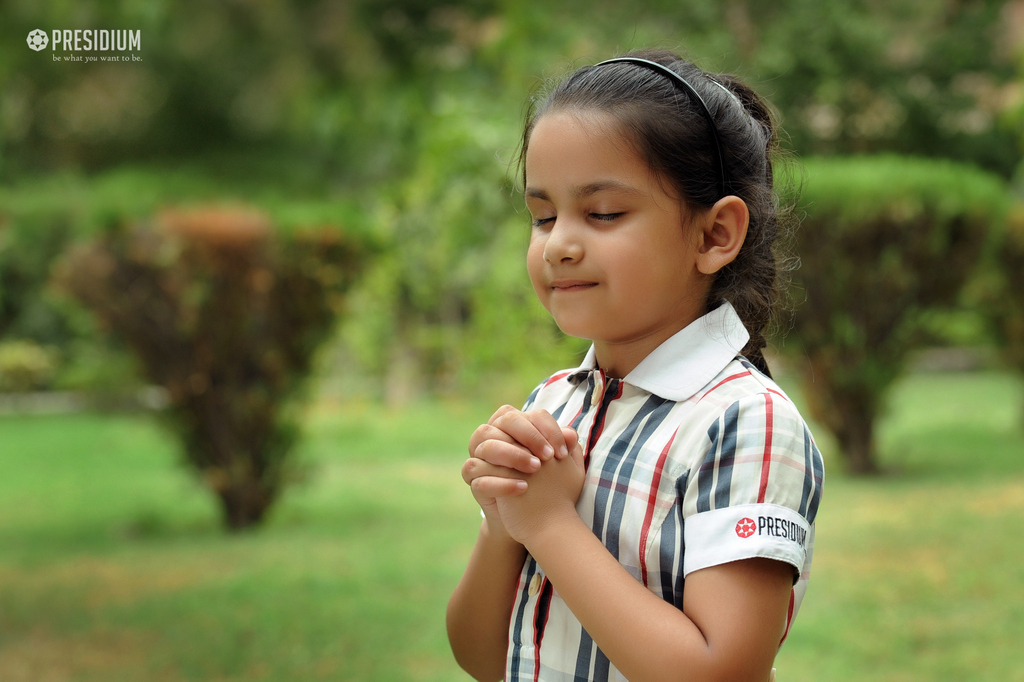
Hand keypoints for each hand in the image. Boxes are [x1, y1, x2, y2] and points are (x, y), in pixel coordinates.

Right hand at [464, 406, 578, 538]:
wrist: (530, 517)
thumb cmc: (544, 483)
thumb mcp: (560, 466)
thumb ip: (565, 447)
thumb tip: (572, 435)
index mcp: (514, 427)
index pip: (527, 414)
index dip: (546, 429)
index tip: (563, 452)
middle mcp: (493, 436)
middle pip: (505, 421)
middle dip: (530, 436)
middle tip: (549, 457)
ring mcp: (480, 456)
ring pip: (488, 445)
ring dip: (514, 455)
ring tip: (536, 469)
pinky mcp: (473, 480)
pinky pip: (479, 474)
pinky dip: (501, 481)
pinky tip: (523, 488)